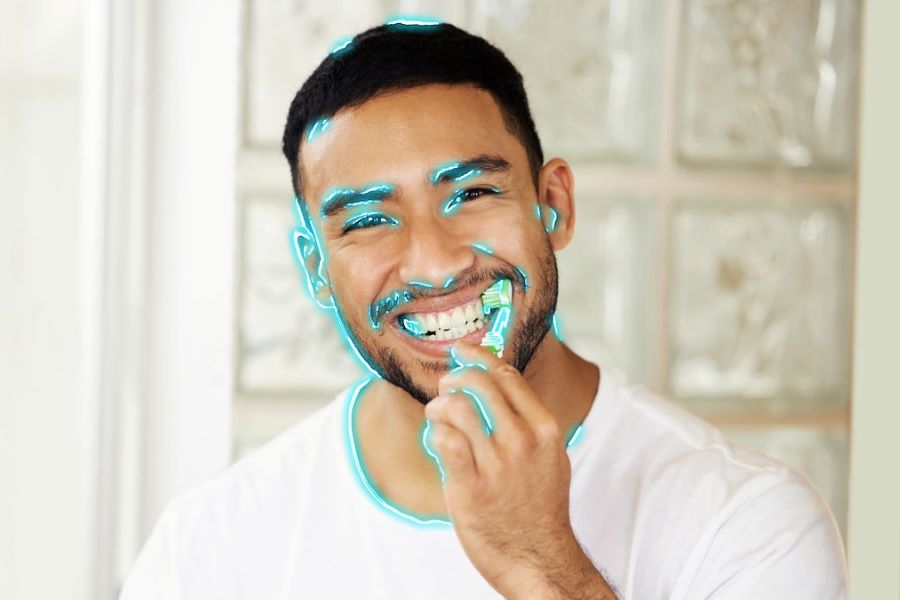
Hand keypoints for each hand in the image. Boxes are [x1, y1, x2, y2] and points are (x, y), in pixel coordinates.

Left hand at [423, 342, 578, 596]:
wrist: (537, 556)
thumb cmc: (539, 505)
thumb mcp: (549, 454)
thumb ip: (526, 418)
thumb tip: (498, 376)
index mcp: (544, 428)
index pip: (506, 374)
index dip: (478, 357)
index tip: (462, 351)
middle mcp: (522, 441)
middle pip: (478, 384)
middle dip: (453, 379)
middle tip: (444, 387)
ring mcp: (497, 465)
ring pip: (456, 407)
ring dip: (438, 406)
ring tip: (437, 416)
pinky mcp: (470, 487)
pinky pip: (443, 440)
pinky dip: (435, 434)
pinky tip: (438, 441)